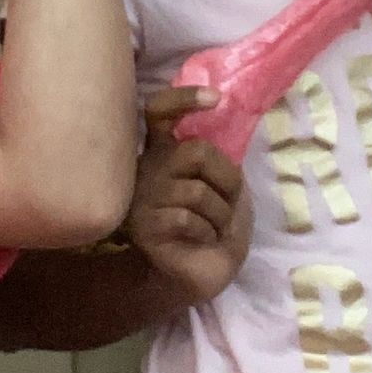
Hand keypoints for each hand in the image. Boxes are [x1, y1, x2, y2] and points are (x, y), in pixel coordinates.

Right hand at [126, 90, 252, 306]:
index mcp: (167, 152)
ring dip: (220, 214)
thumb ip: (220, 158)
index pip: (160, 111)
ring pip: (196, 191)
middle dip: (225, 179)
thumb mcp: (228, 186)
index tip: (215, 99)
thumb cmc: (217, 227)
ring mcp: (142, 196)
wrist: (204, 274)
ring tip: (214, 228)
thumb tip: (227, 125)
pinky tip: (201, 240)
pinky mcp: (143, 225)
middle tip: (228, 202)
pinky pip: (186, 218)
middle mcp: (149, 167)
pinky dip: (206, 232)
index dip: (183, 98)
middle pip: (195, 151)